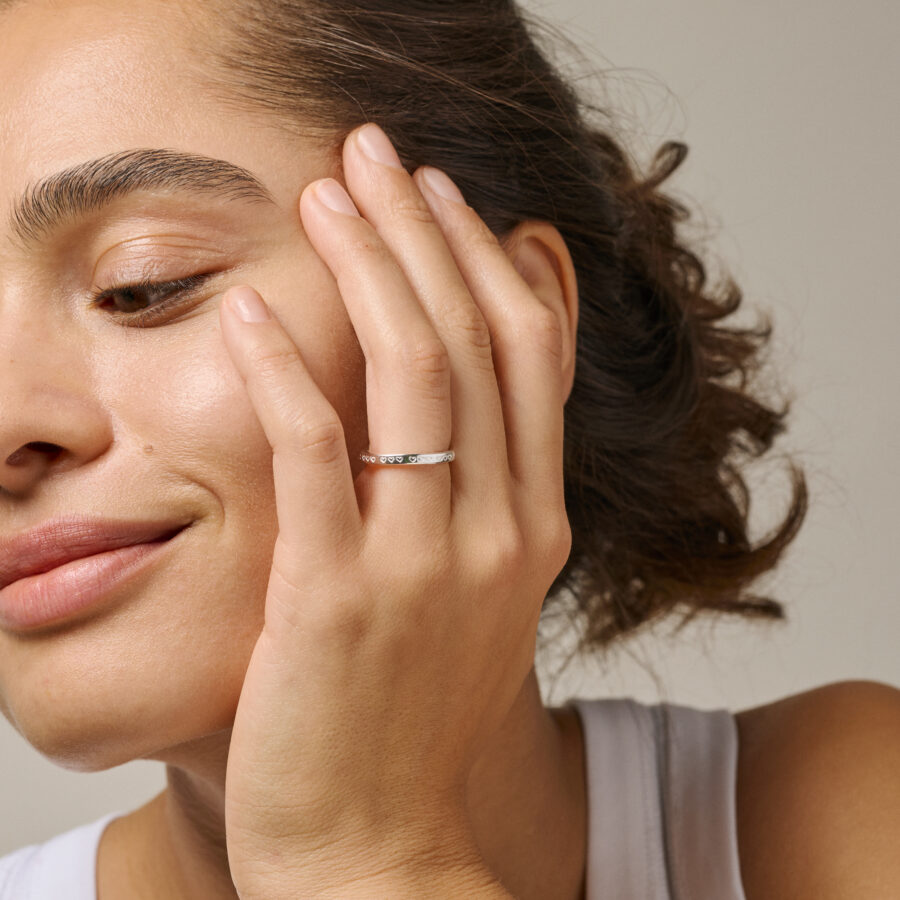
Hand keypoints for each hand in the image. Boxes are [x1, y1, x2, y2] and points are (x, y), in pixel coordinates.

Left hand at [219, 122, 570, 898]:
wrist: (383, 844)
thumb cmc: (415, 717)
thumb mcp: (472, 598)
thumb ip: (472, 501)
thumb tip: (443, 406)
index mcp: (535, 525)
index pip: (530, 355)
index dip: (487, 261)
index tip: (442, 199)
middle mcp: (497, 530)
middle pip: (475, 338)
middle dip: (425, 230)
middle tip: (378, 157)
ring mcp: (425, 562)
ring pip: (414, 373)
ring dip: (367, 267)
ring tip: (325, 195)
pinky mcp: (341, 594)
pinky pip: (318, 451)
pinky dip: (284, 370)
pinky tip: (248, 312)